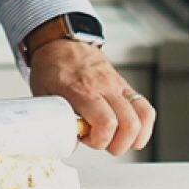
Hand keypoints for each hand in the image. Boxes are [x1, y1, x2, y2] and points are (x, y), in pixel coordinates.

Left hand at [28, 40, 155, 155]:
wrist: (60, 43)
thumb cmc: (50, 68)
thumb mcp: (43, 94)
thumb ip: (54, 119)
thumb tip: (67, 143)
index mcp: (82, 90)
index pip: (106, 123)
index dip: (99, 140)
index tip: (85, 138)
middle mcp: (105, 87)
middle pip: (130, 124)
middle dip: (118, 144)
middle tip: (101, 142)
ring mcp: (118, 85)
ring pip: (144, 116)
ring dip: (135, 137)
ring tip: (116, 140)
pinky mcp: (125, 86)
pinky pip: (145, 108)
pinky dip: (143, 125)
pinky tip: (129, 132)